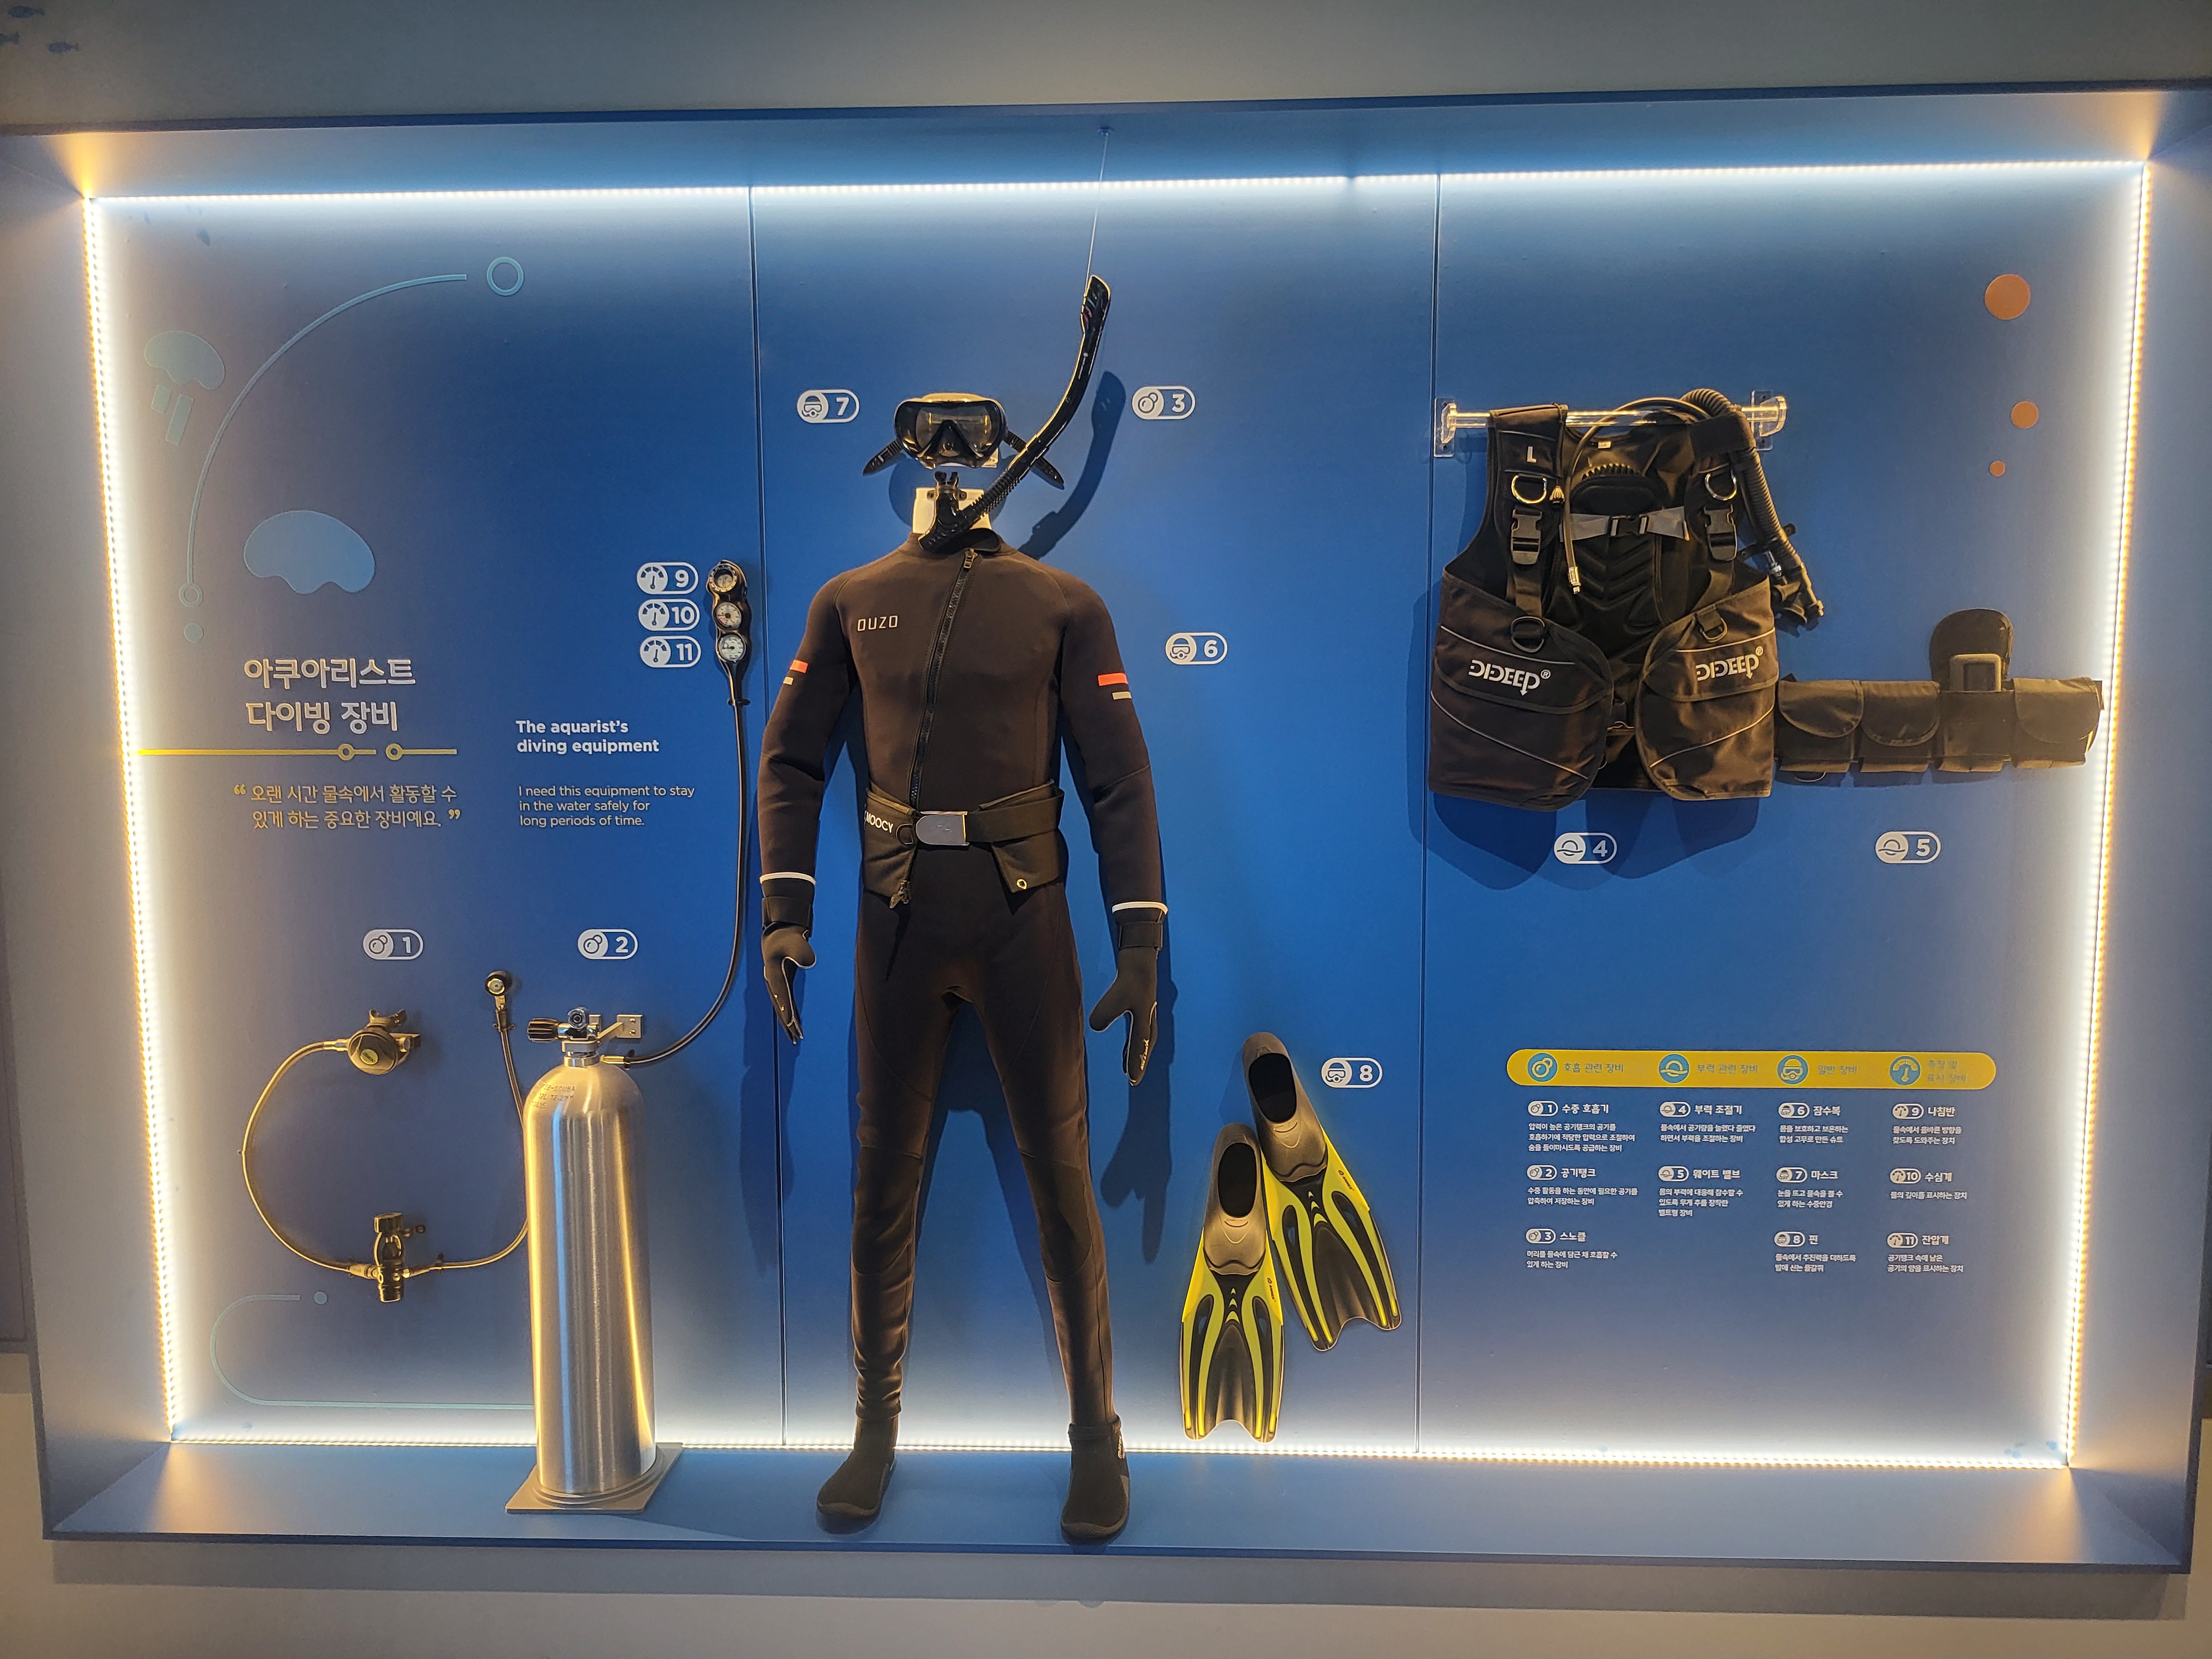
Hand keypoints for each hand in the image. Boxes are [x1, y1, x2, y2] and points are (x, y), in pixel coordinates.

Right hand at [763, 926, 814, 1042]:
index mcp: (773, 973)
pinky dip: (791, 1014)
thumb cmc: (789, 937)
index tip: (791, 1023)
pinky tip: (797, 1024)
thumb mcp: (795, 941)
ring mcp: (775, 985)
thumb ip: (801, 951)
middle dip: (788, 1023)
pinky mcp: (782, 985)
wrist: (779, 934)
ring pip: (782, 1008)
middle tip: (796, 1037)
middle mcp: (772, 982)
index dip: (786, 1008)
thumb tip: (810, 962)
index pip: (781, 993)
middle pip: (780, 1006)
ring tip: (796, 1037)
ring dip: (788, 1023)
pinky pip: (786, 1003)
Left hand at [1087, 945, 1157, 1084]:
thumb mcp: (1117, 995)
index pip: (1140, 1048)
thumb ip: (1106, 1012)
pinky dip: (1133, 1044)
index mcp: (1145, 1022)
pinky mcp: (1140, 1010)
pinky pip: (1138, 1033)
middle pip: (1145, 1048)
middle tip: (1134, 1079)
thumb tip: (1095, 1027)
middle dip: (1139, 1063)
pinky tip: (1127, 1049)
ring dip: (1136, 1055)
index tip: (1133, 1081)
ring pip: (1142, 1042)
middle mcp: (1148, 1021)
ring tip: (1129, 1070)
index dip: (1136, 1064)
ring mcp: (1146, 1016)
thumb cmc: (1131, 978)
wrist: (1140, 960)